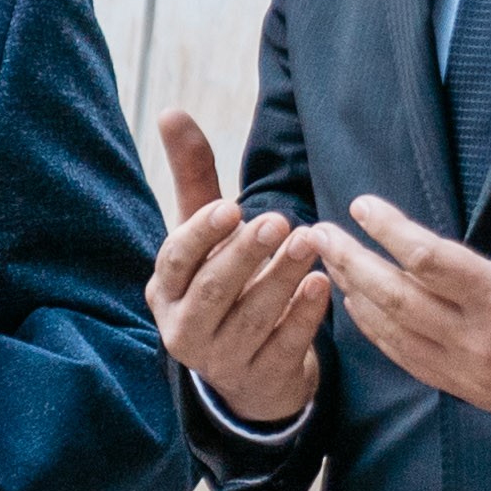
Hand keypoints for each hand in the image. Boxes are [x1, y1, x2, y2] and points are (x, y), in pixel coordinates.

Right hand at [147, 110, 326, 427]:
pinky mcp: (261, 380)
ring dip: (281, 280)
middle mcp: (184, 329)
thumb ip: (192, 176)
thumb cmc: (222, 284)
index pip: (176, 260)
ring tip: (311, 243)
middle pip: (213, 291)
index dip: (201, 235)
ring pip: (251, 320)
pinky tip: (324, 286)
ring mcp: (221, 361)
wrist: (246, 369)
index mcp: (166, 290)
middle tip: (280, 221)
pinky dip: (303, 317)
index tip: (231, 208)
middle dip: (246, 256)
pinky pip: (283, 347)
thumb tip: (170, 110)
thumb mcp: (205, 235)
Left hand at [310, 129, 490, 450]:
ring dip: (355, 297)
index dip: (388, 229)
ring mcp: (472, 373)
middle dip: (350, 262)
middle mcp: (482, 341)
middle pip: (394, 298)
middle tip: (318, 233)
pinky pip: (408, 362)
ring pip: (393, 334)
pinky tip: (359, 310)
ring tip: (327, 263)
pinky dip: (376, 334)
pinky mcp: (472, 392)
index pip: (428, 259)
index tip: (361, 204)